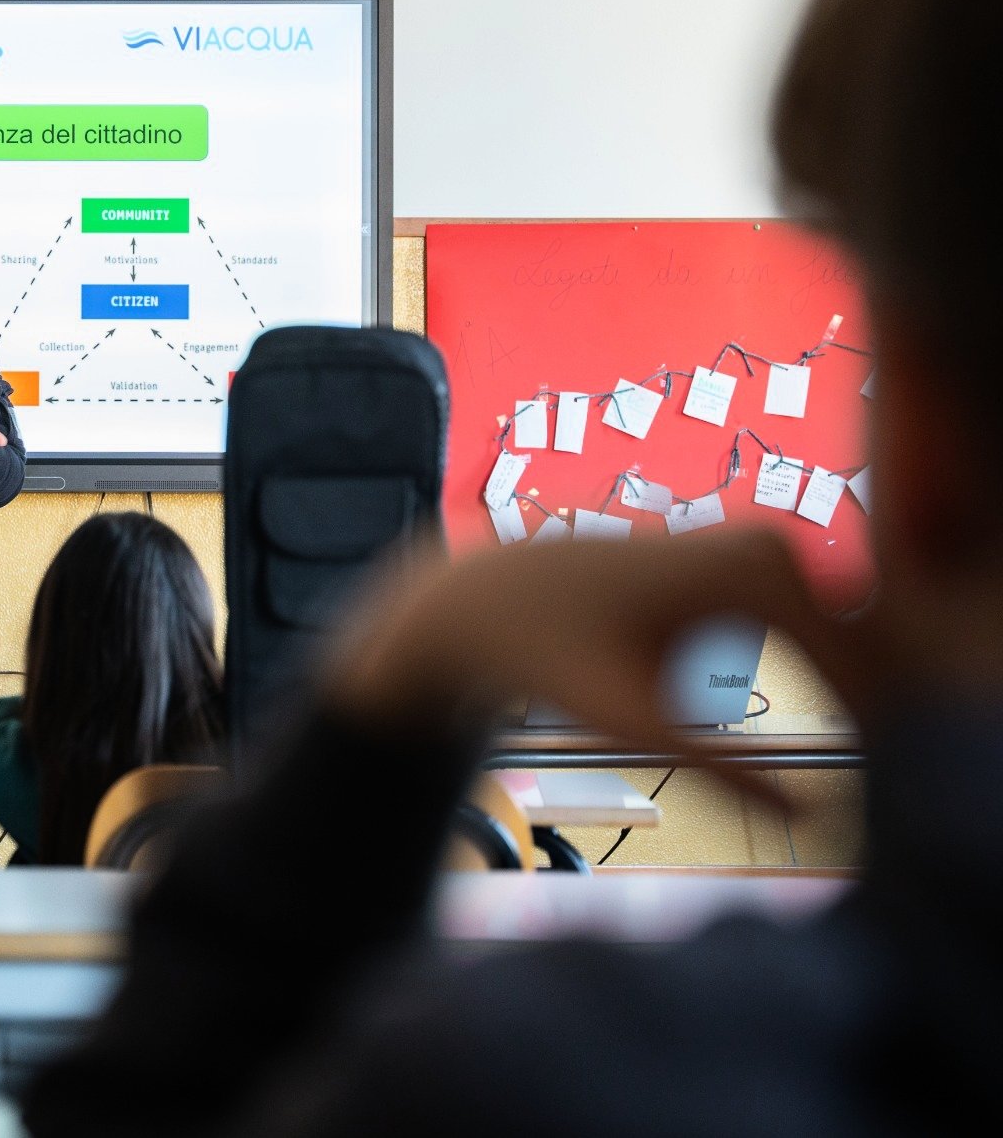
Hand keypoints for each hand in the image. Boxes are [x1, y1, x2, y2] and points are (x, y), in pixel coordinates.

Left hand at [330, 529, 865, 794]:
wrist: (489, 596)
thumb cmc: (547, 656)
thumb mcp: (628, 720)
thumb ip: (724, 771)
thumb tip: (818, 820)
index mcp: (754, 577)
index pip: (862, 674)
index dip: (879, 740)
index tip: (873, 794)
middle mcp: (769, 548)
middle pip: (863, 655)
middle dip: (873, 716)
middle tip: (863, 785)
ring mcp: (762, 548)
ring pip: (844, 645)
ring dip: (854, 699)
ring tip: (849, 754)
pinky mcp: (750, 561)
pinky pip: (817, 629)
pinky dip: (827, 675)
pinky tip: (833, 718)